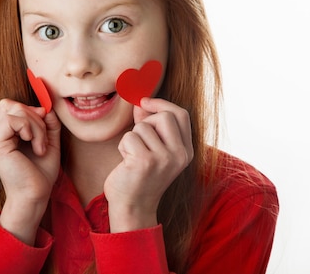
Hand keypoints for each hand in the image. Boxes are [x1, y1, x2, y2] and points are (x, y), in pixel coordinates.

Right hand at [0, 99, 60, 243]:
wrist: (35, 195)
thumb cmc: (41, 172)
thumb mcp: (49, 140)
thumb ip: (48, 122)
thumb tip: (46, 107)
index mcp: (6, 133)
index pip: (13, 105)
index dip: (31, 110)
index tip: (45, 125)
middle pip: (15, 105)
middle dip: (37, 119)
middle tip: (43, 141)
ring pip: (16, 111)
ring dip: (37, 127)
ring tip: (41, 147)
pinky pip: (12, 120)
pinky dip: (30, 130)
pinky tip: (35, 147)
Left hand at [104, 97, 192, 232]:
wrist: (133, 208)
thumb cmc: (140, 177)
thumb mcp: (154, 150)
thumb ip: (151, 126)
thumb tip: (142, 103)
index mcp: (186, 152)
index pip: (181, 114)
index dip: (162, 103)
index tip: (145, 102)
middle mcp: (179, 155)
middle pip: (164, 116)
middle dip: (145, 122)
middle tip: (139, 139)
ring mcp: (164, 159)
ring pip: (143, 127)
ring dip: (131, 138)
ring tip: (132, 156)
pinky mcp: (145, 162)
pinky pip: (129, 137)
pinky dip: (123, 147)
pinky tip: (126, 163)